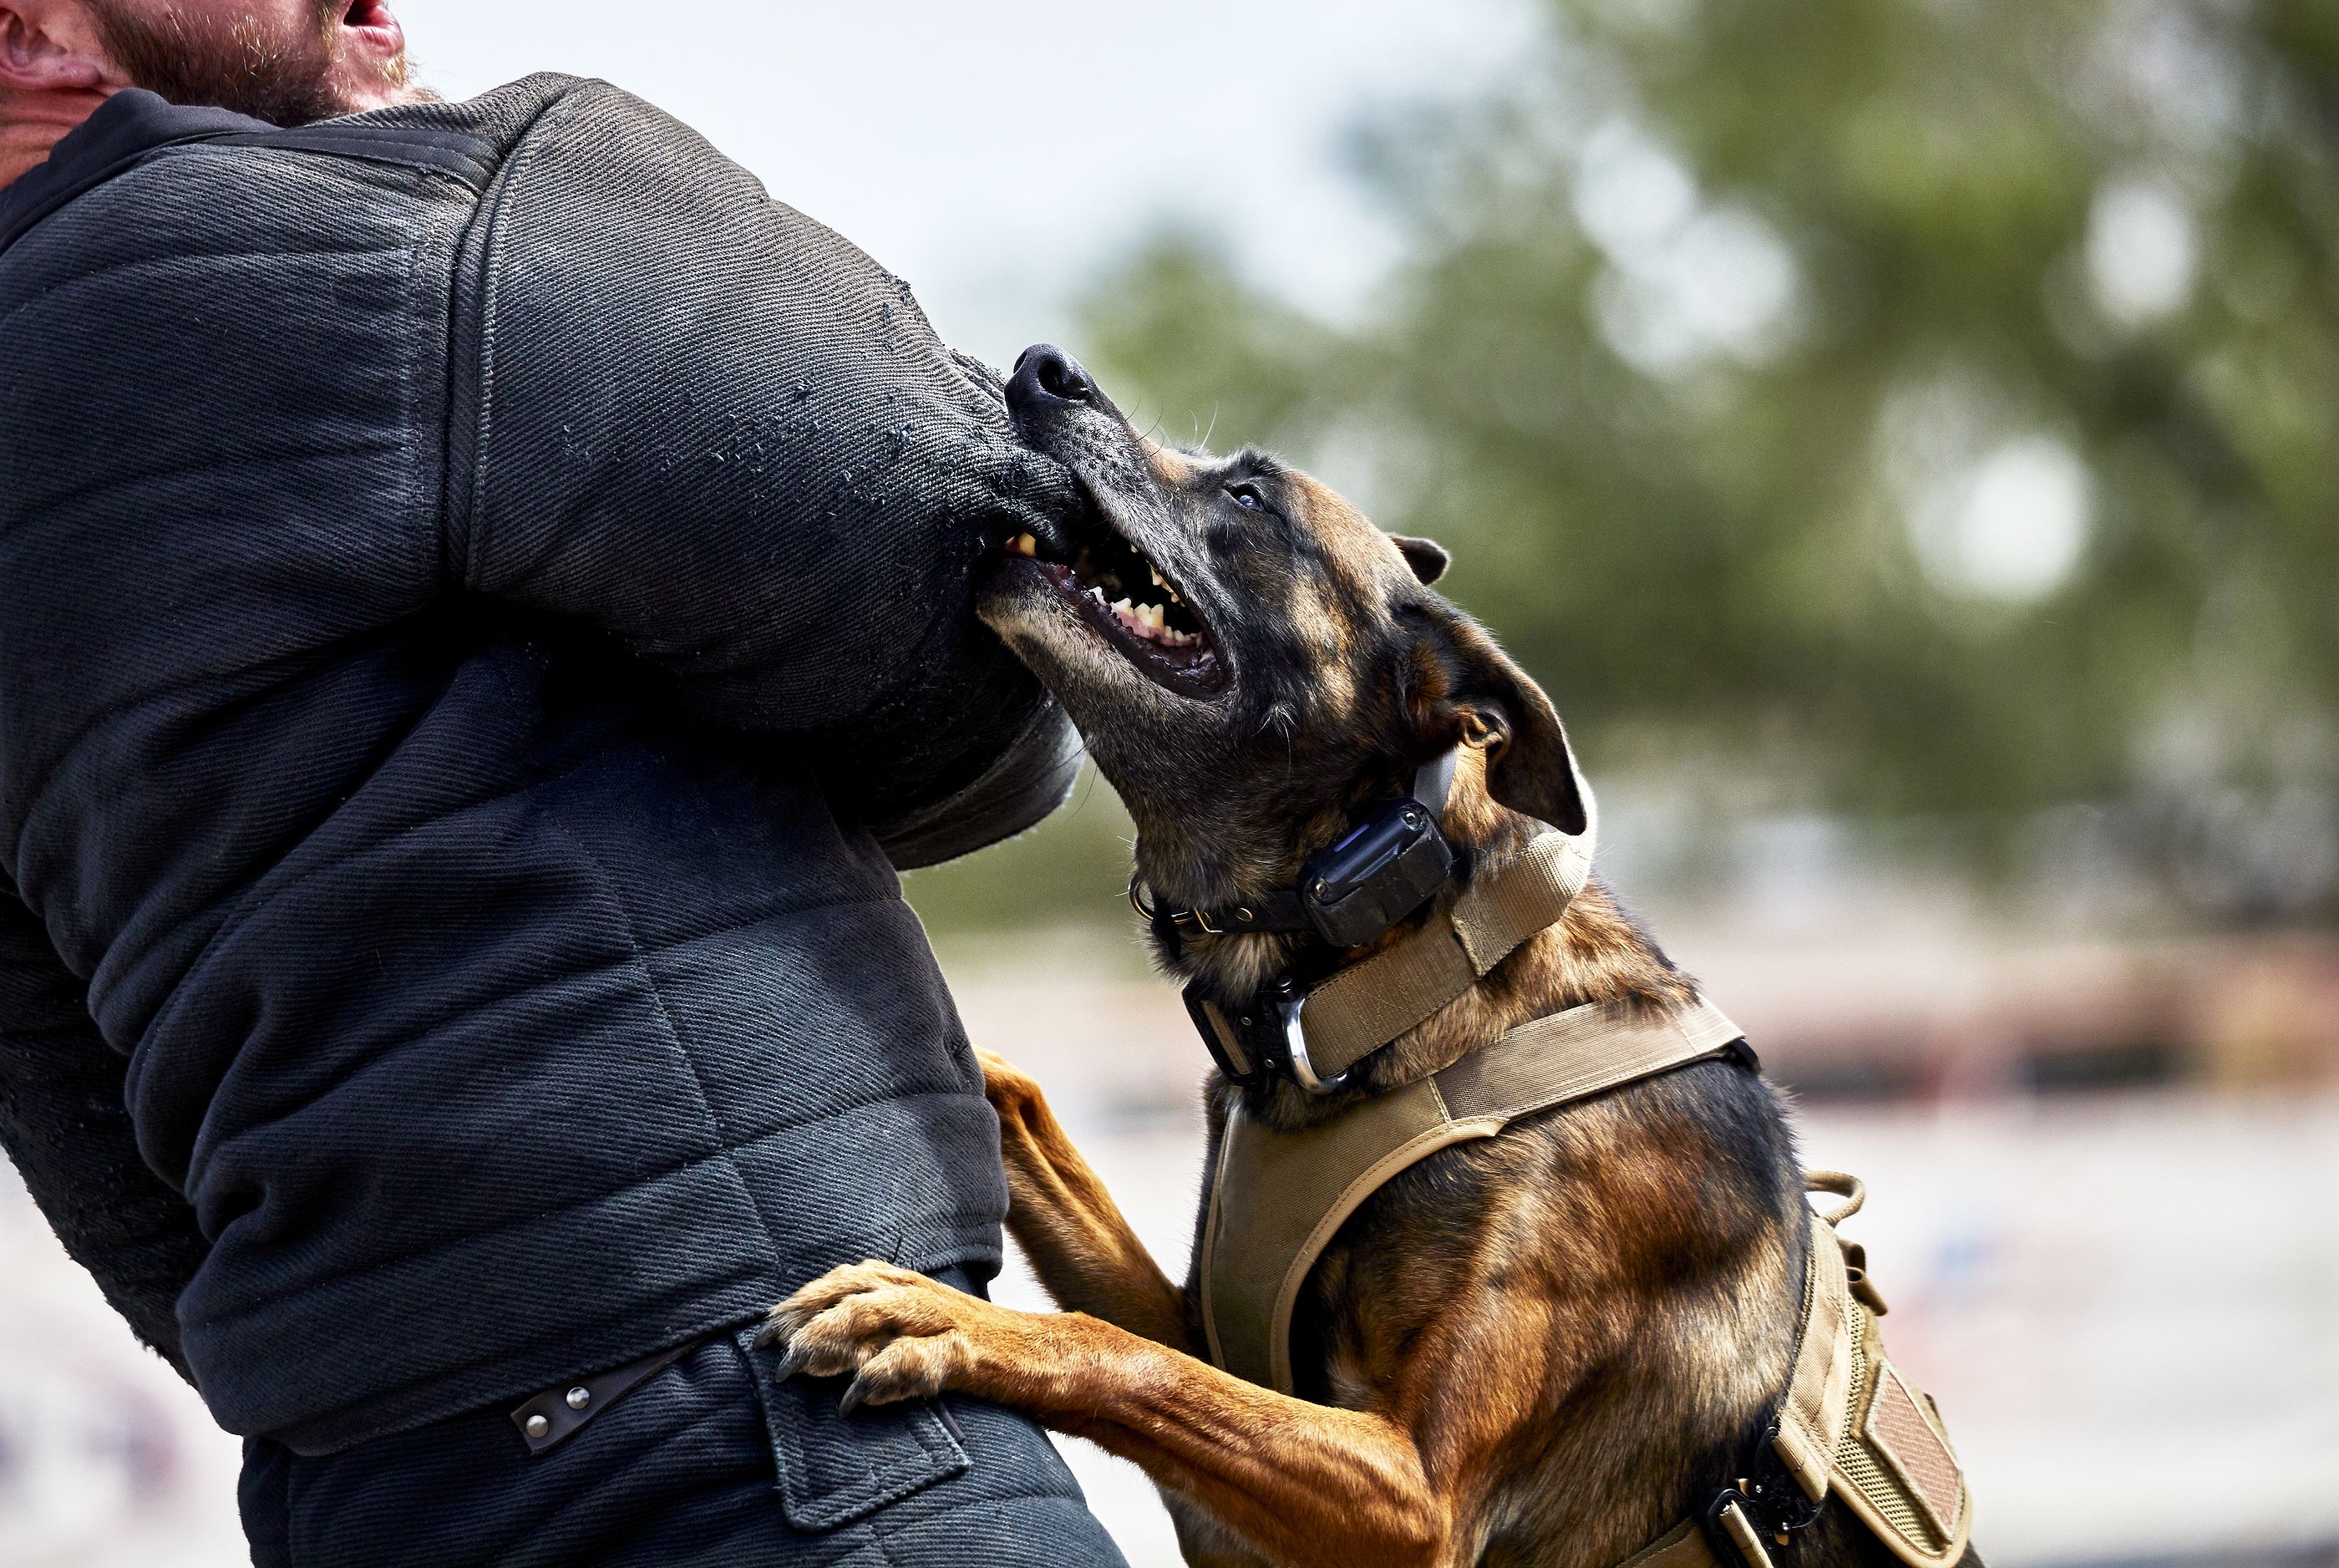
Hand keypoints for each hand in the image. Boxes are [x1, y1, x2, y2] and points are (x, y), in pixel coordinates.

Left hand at [763, 1261, 1016, 1414]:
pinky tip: (854, 1398)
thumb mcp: (932, 1333)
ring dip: (830, 1334)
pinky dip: (882, 1375)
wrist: (1060, 1358)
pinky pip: (920, 1358)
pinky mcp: (971, 1356)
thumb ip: (887, 1337)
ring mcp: (948, 1323)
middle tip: (766, 1345)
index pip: (848, 1278)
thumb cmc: (988, 1352)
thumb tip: (826, 1360)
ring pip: (878, 1311)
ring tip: (796, 1364)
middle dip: (804, 1313)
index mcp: (916, 1287)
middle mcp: (926, 1297)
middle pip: (853, 1288)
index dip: (803, 1298)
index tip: (765, 1326)